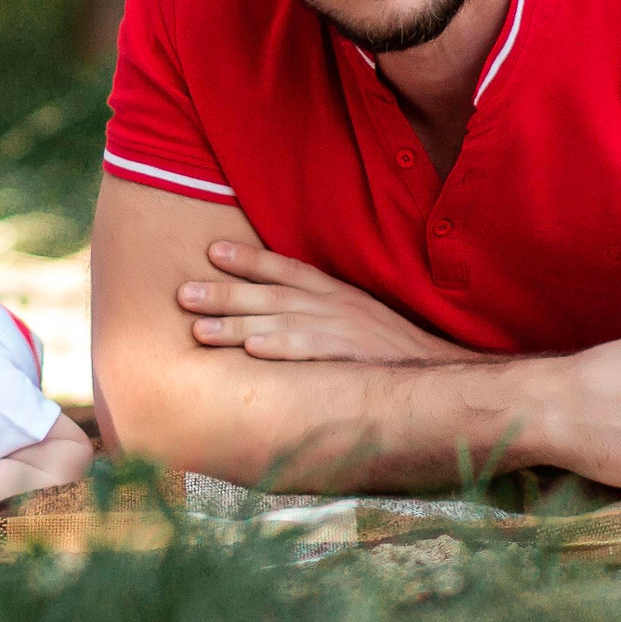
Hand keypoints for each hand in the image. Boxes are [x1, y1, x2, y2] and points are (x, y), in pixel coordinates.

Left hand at [181, 241, 464, 362]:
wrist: (438, 371)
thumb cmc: (388, 348)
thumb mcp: (355, 316)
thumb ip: (317, 308)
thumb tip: (274, 310)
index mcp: (336, 292)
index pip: (287, 269)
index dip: (250, 259)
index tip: (212, 250)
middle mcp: (334, 306)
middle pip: (272, 296)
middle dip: (225, 294)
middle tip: (183, 294)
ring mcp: (342, 330)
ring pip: (280, 323)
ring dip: (236, 326)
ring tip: (198, 329)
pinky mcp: (351, 357)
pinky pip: (310, 351)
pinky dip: (281, 349)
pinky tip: (252, 351)